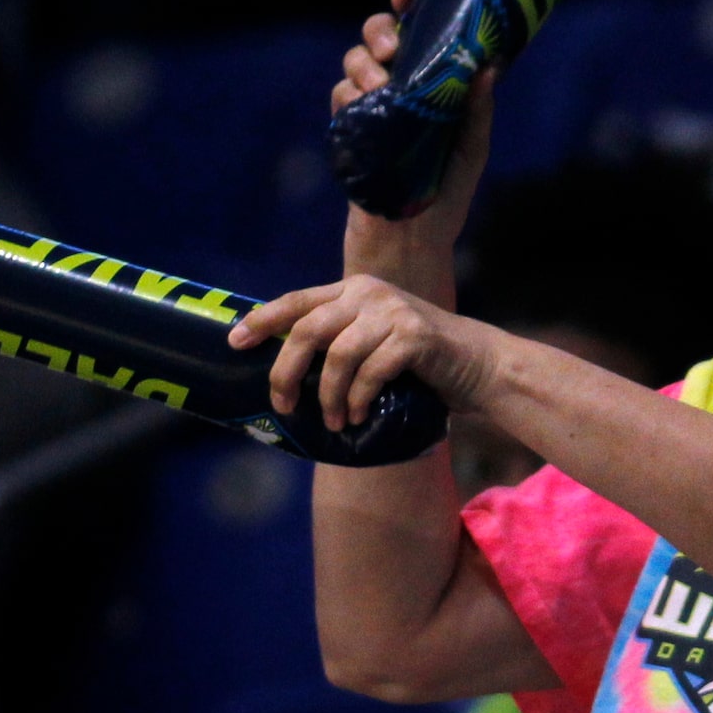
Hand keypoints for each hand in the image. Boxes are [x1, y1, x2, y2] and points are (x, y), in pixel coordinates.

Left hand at [232, 274, 502, 428]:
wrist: (477, 363)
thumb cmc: (418, 360)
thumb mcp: (373, 338)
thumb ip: (339, 339)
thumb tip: (285, 370)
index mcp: (353, 290)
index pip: (298, 301)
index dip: (264, 320)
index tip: (236, 341)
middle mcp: (369, 294)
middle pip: (309, 330)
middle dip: (288, 372)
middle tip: (283, 404)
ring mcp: (393, 312)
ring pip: (338, 356)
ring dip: (328, 396)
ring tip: (333, 421)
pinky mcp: (415, 336)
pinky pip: (371, 372)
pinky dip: (359, 399)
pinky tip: (358, 416)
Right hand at [334, 0, 497, 284]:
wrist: (410, 242)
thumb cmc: (446, 195)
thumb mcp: (471, 150)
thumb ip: (477, 110)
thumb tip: (490, 66)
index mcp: (430, 83)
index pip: (417, 33)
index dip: (407, 6)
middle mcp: (398, 88)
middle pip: (376, 38)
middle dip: (379, 32)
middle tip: (390, 49)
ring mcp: (370, 108)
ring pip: (354, 64)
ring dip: (363, 65)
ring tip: (379, 87)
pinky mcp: (349, 130)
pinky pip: (340, 99)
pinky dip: (349, 96)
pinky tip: (363, 106)